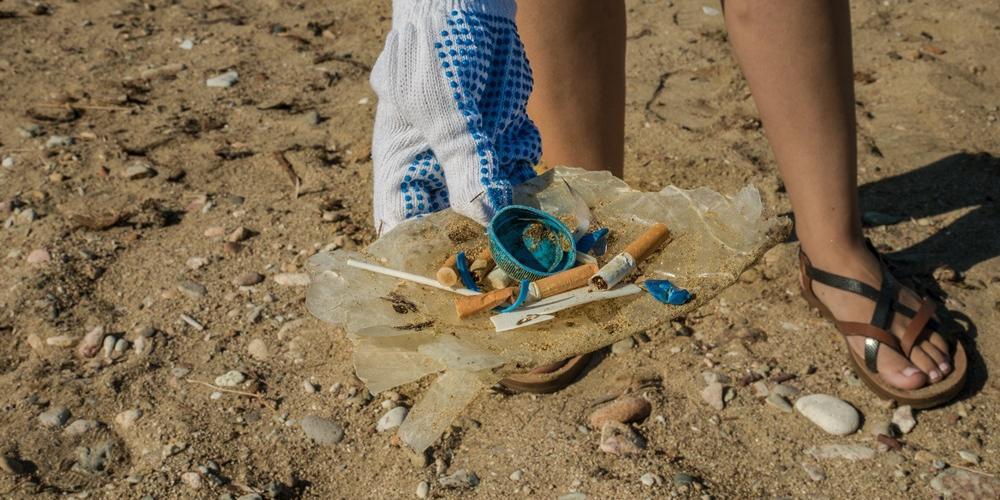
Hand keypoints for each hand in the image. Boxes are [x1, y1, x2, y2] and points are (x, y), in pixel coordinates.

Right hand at [370, 0, 540, 235]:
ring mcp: (472, 158)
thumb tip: (484, 215)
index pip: (407, 230)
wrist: (468, 5)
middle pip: (459, 225)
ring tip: (537, 215)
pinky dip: (533, 178)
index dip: (430, 258)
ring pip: (498, 203)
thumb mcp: (443, 109)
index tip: (464, 275)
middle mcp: (437, 171)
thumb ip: (464, 161)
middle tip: (518, 251)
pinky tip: (540, 175)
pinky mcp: (502, 141)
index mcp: (402, 168)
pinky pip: (521, 174)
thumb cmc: (434, 50)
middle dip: (487, 238)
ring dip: (518, 208)